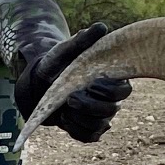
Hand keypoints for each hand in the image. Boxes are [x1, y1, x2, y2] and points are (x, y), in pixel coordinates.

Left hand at [14, 23, 132, 142]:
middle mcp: (111, 100)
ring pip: (99, 125)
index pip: (123, 91)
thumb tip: (100, 27)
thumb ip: (83, 40)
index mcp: (112, 79)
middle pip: (111, 111)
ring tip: (63, 109)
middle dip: (89, 106)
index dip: (108, 92)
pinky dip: (74, 129)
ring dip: (78, 118)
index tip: (90, 84)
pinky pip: (88, 136)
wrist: (41, 83)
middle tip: (69, 99)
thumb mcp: (66, 50)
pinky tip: (63, 118)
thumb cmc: (58, 63)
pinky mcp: (89, 129)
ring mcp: (101, 116)